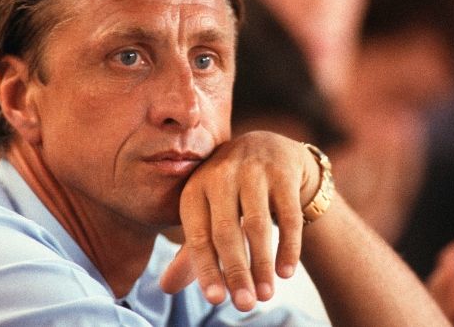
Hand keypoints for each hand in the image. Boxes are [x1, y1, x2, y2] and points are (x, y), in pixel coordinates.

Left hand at [159, 131, 319, 311]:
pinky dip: (288, 247)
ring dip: (262, 264)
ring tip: (266, 295)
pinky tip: (286, 273)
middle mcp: (220, 175)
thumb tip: (165, 287)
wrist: (269, 148)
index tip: (216, 300)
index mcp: (195, 188)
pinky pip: (287, 216)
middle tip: (245, 305)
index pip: (198, 235)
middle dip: (236, 272)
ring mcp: (253, 170)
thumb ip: (191, 251)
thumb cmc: (232, 192)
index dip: (206, 269)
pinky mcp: (283, 171)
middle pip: (226, 231)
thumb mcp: (208, 213)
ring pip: (258, 225)